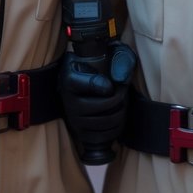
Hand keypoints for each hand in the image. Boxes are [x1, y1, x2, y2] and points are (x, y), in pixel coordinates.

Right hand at [59, 41, 136, 160]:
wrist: (79, 84)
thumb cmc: (95, 69)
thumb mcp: (103, 56)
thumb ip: (119, 58)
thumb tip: (121, 80)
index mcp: (71, 79)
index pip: (94, 84)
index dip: (109, 86)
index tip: (112, 84)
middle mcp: (69, 101)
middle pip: (106, 105)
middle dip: (121, 99)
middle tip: (123, 93)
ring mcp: (74, 119)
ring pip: (108, 121)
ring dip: (122, 112)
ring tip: (122, 103)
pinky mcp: (81, 133)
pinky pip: (106, 135)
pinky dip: (118, 127)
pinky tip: (117, 116)